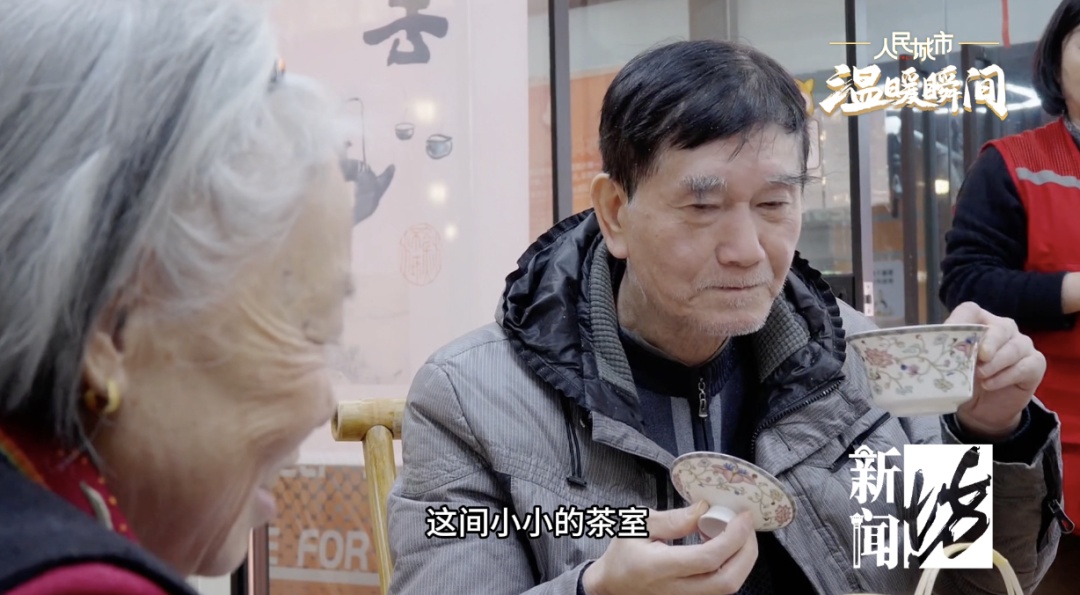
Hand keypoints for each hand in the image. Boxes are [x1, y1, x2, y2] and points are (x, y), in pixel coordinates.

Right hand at [581, 501, 757, 594]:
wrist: (612, 585)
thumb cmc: (622, 554)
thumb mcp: (639, 525)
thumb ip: (674, 519)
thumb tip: (705, 508)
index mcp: (659, 568)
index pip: (708, 559)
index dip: (733, 537)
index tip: (743, 516)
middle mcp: (675, 590)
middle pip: (728, 581)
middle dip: (747, 550)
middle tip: (746, 524)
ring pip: (728, 587)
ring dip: (741, 558)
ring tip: (732, 532)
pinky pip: (720, 586)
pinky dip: (731, 565)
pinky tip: (722, 546)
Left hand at [946, 302, 1045, 439]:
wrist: (982, 409)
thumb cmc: (964, 381)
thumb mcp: (950, 368)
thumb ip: (945, 355)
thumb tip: (928, 351)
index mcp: (978, 323)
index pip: (970, 311)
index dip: (960, 319)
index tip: (950, 333)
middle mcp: (1002, 329)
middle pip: (999, 327)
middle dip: (989, 342)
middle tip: (979, 357)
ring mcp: (1022, 344)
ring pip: (1015, 347)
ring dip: (997, 362)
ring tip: (980, 376)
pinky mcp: (1035, 363)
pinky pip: (1025, 365)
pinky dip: (1006, 376)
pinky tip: (990, 385)